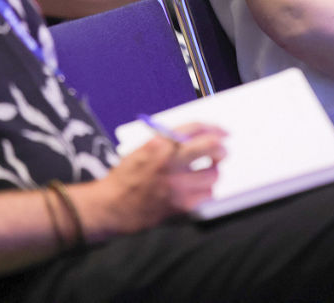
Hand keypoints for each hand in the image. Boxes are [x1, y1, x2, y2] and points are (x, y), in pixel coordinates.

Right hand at [73, 123, 225, 241]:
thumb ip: (168, 141)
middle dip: (221, 149)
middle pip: (211, 147)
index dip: (213, 128)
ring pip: (213, 174)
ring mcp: (177, 184)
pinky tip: (195, 190)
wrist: (111, 206)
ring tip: (204, 174)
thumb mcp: (143, 149)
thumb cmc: (126, 177)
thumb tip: (196, 136)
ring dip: (212, 173)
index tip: (222, 132)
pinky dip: (205, 192)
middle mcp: (170, 161)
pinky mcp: (181, 204)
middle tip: (221, 152)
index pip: (195, 128)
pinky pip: (207, 195)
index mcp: (160, 144)